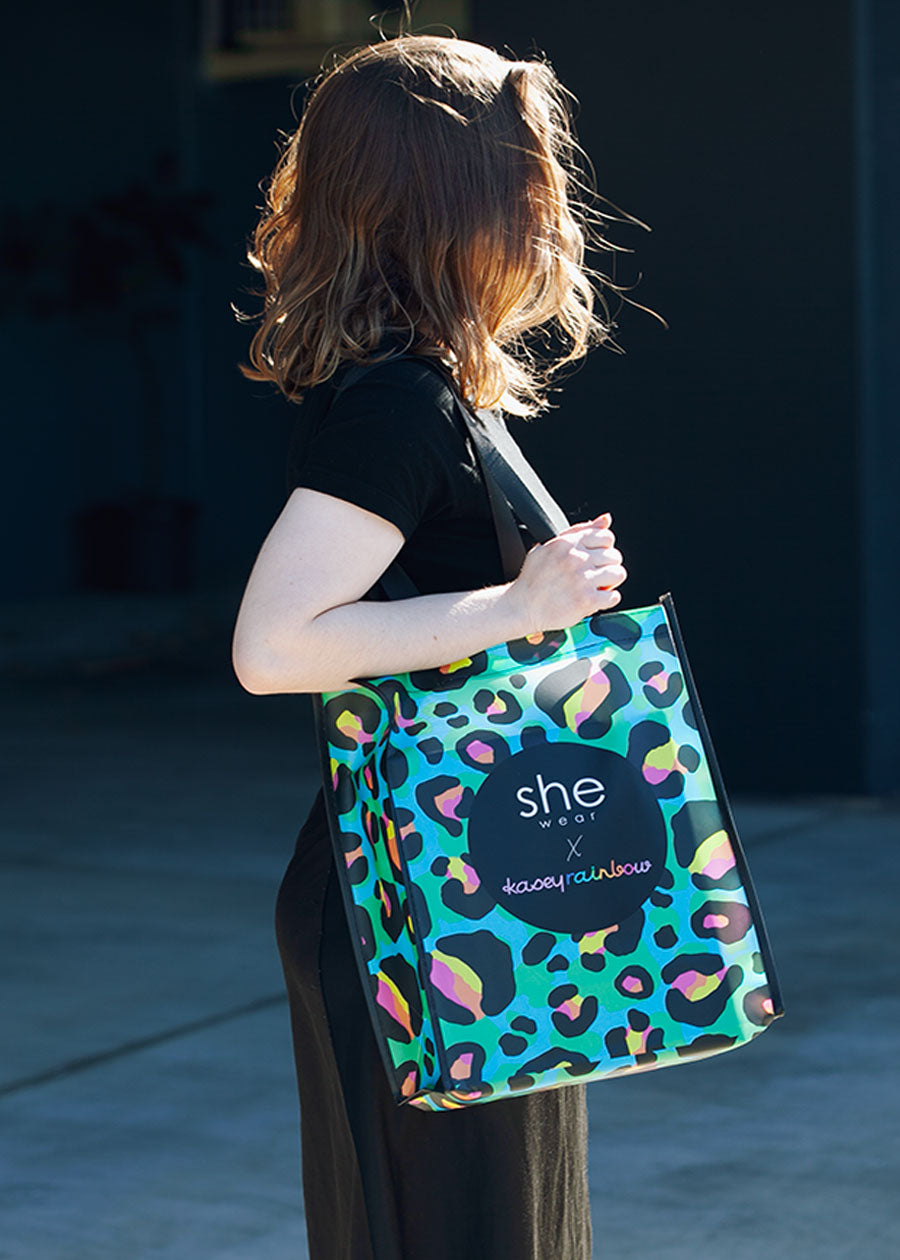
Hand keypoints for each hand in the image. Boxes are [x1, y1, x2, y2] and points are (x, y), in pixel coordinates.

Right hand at [507, 512, 626, 633]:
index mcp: (567, 543)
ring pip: (618, 574)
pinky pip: (614, 596)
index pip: (606, 536)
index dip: (605, 548)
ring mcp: (582, 580)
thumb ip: (579, 530)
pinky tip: (595, 599)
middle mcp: (576, 559)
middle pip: (614, 555)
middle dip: (608, 566)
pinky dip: (607, 599)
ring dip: (610, 582)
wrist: (521, 607)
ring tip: (597, 586)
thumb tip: (605, 519)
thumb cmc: (533, 579)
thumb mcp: (549, 546)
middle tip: (595, 575)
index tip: (597, 558)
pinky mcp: (586, 601)